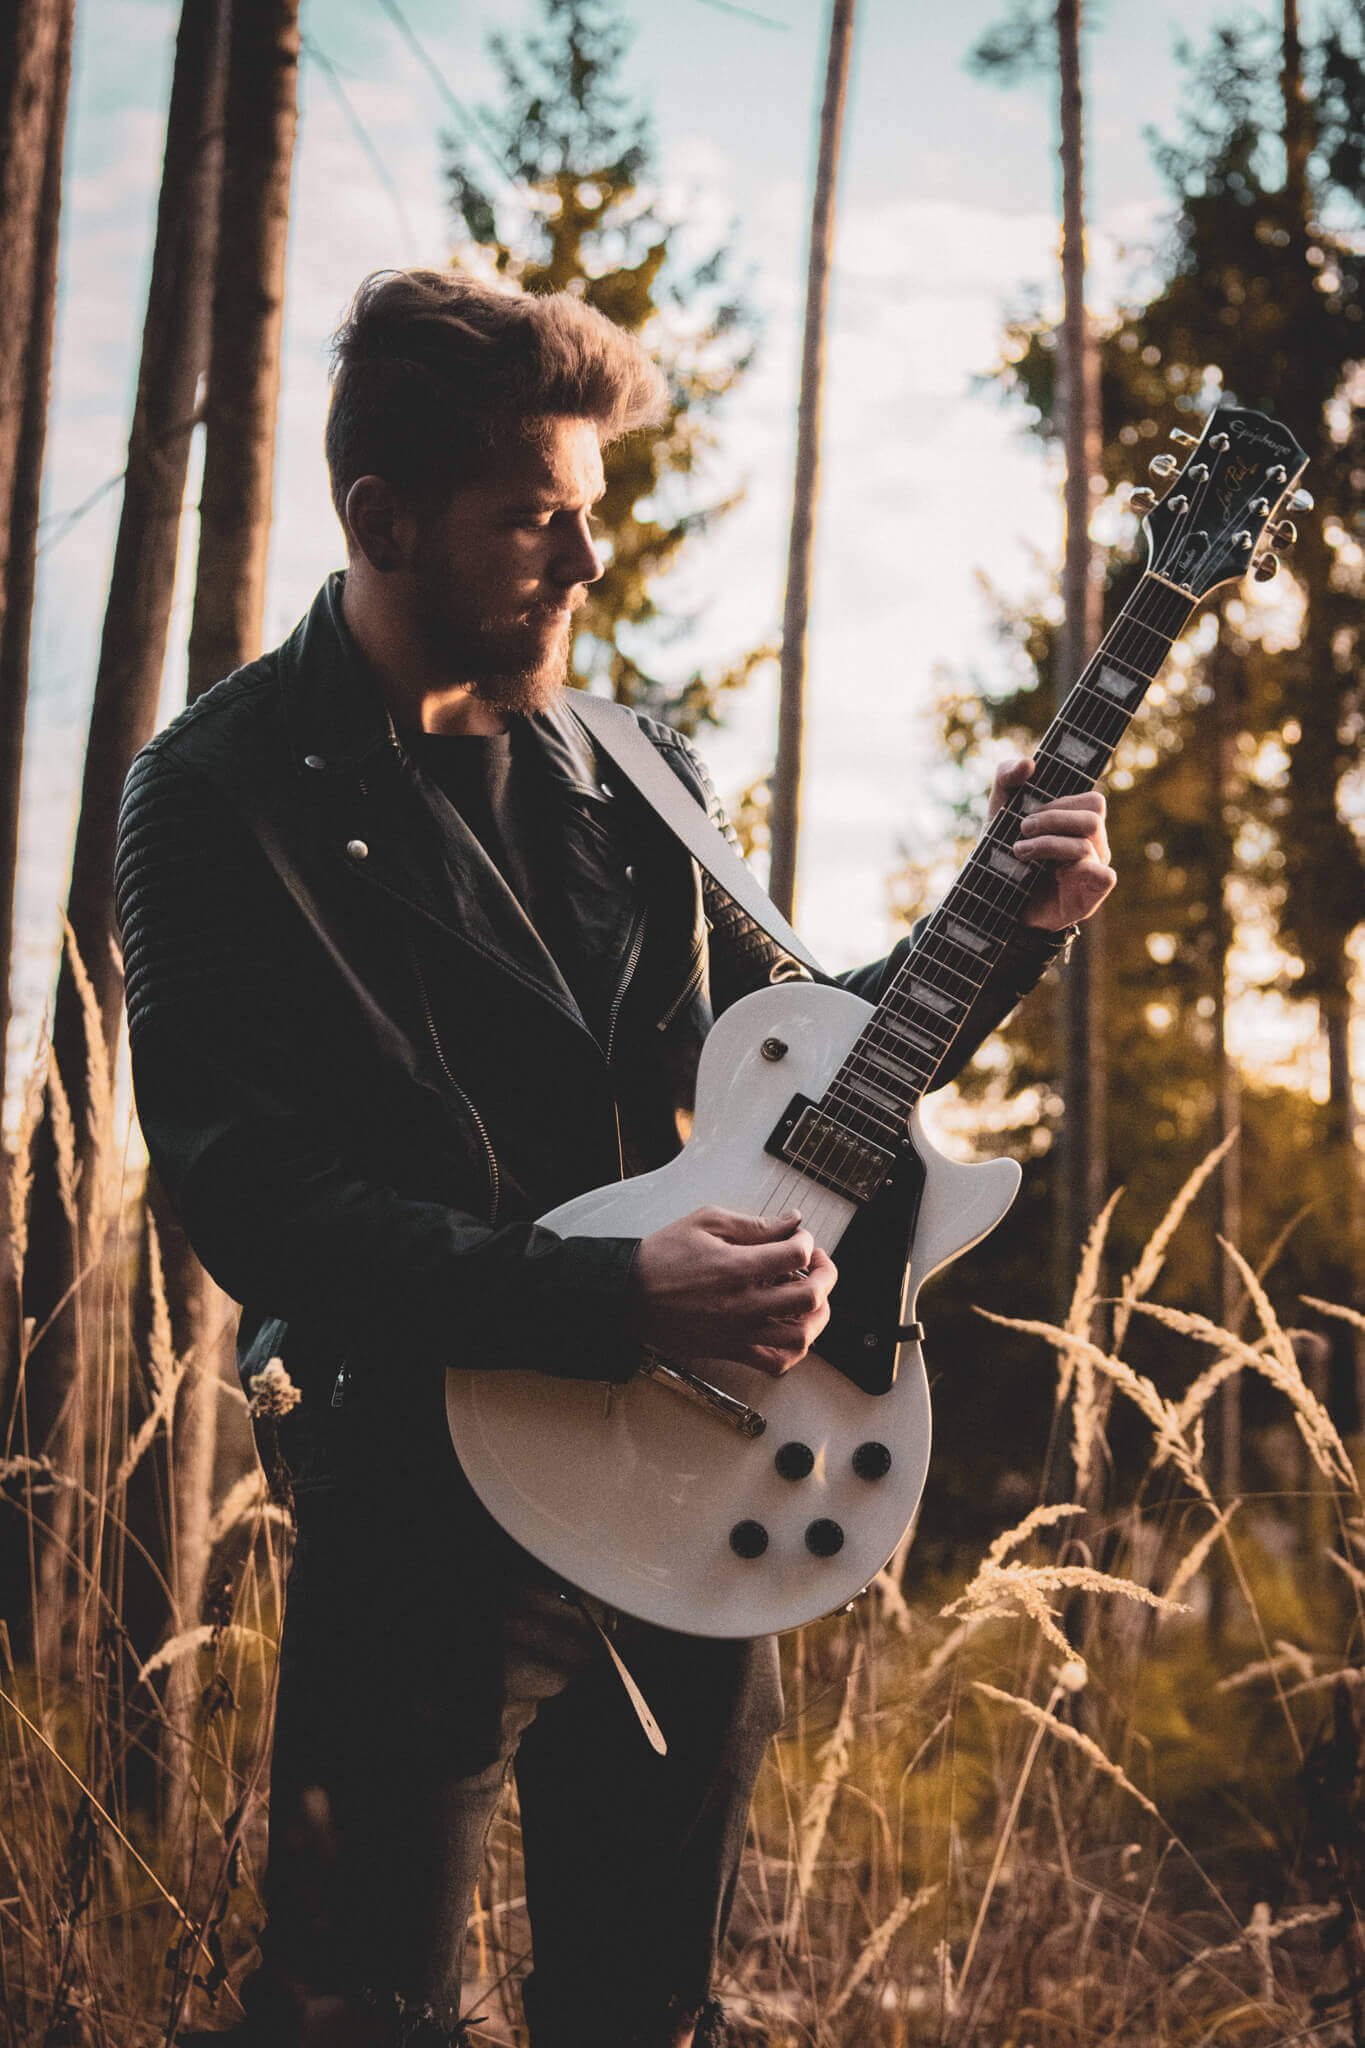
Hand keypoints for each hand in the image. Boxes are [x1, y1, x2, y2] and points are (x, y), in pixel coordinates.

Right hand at [631, 1206, 836, 1378]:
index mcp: (737, 1268)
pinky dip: (795, 1348)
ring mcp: (739, 1332)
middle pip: (810, 1297)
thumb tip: (792, 1221)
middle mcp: (743, 1305)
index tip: (798, 1239)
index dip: (806, 1242)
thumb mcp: (706, 1222)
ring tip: (812, 1297)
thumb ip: (755, 1224)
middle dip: (825, 1274)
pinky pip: (776, 1362)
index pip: (797, 1255)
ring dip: (817, 1313)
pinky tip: (793, 1328)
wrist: (628, 1295)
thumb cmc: (663, 1256)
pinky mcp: (731, 1350)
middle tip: (818, 1264)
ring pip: (801, 1335)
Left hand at [987, 757, 1114, 929]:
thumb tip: (1028, 763)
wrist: (996, 902)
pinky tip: (1051, 873)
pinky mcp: (1091, 893)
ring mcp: (1094, 868)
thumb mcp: (998, 813)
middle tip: (1022, 829)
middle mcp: (1092, 843)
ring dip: (1048, 844)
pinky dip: (1078, 869)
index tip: (1027, 809)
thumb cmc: (1005, 854)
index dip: (1060, 802)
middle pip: (1092, 817)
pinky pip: (1104, 875)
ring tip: (1019, 851)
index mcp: (1078, 821)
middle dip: (1052, 818)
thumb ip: (1007, 779)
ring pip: (1087, 844)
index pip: (1092, 800)